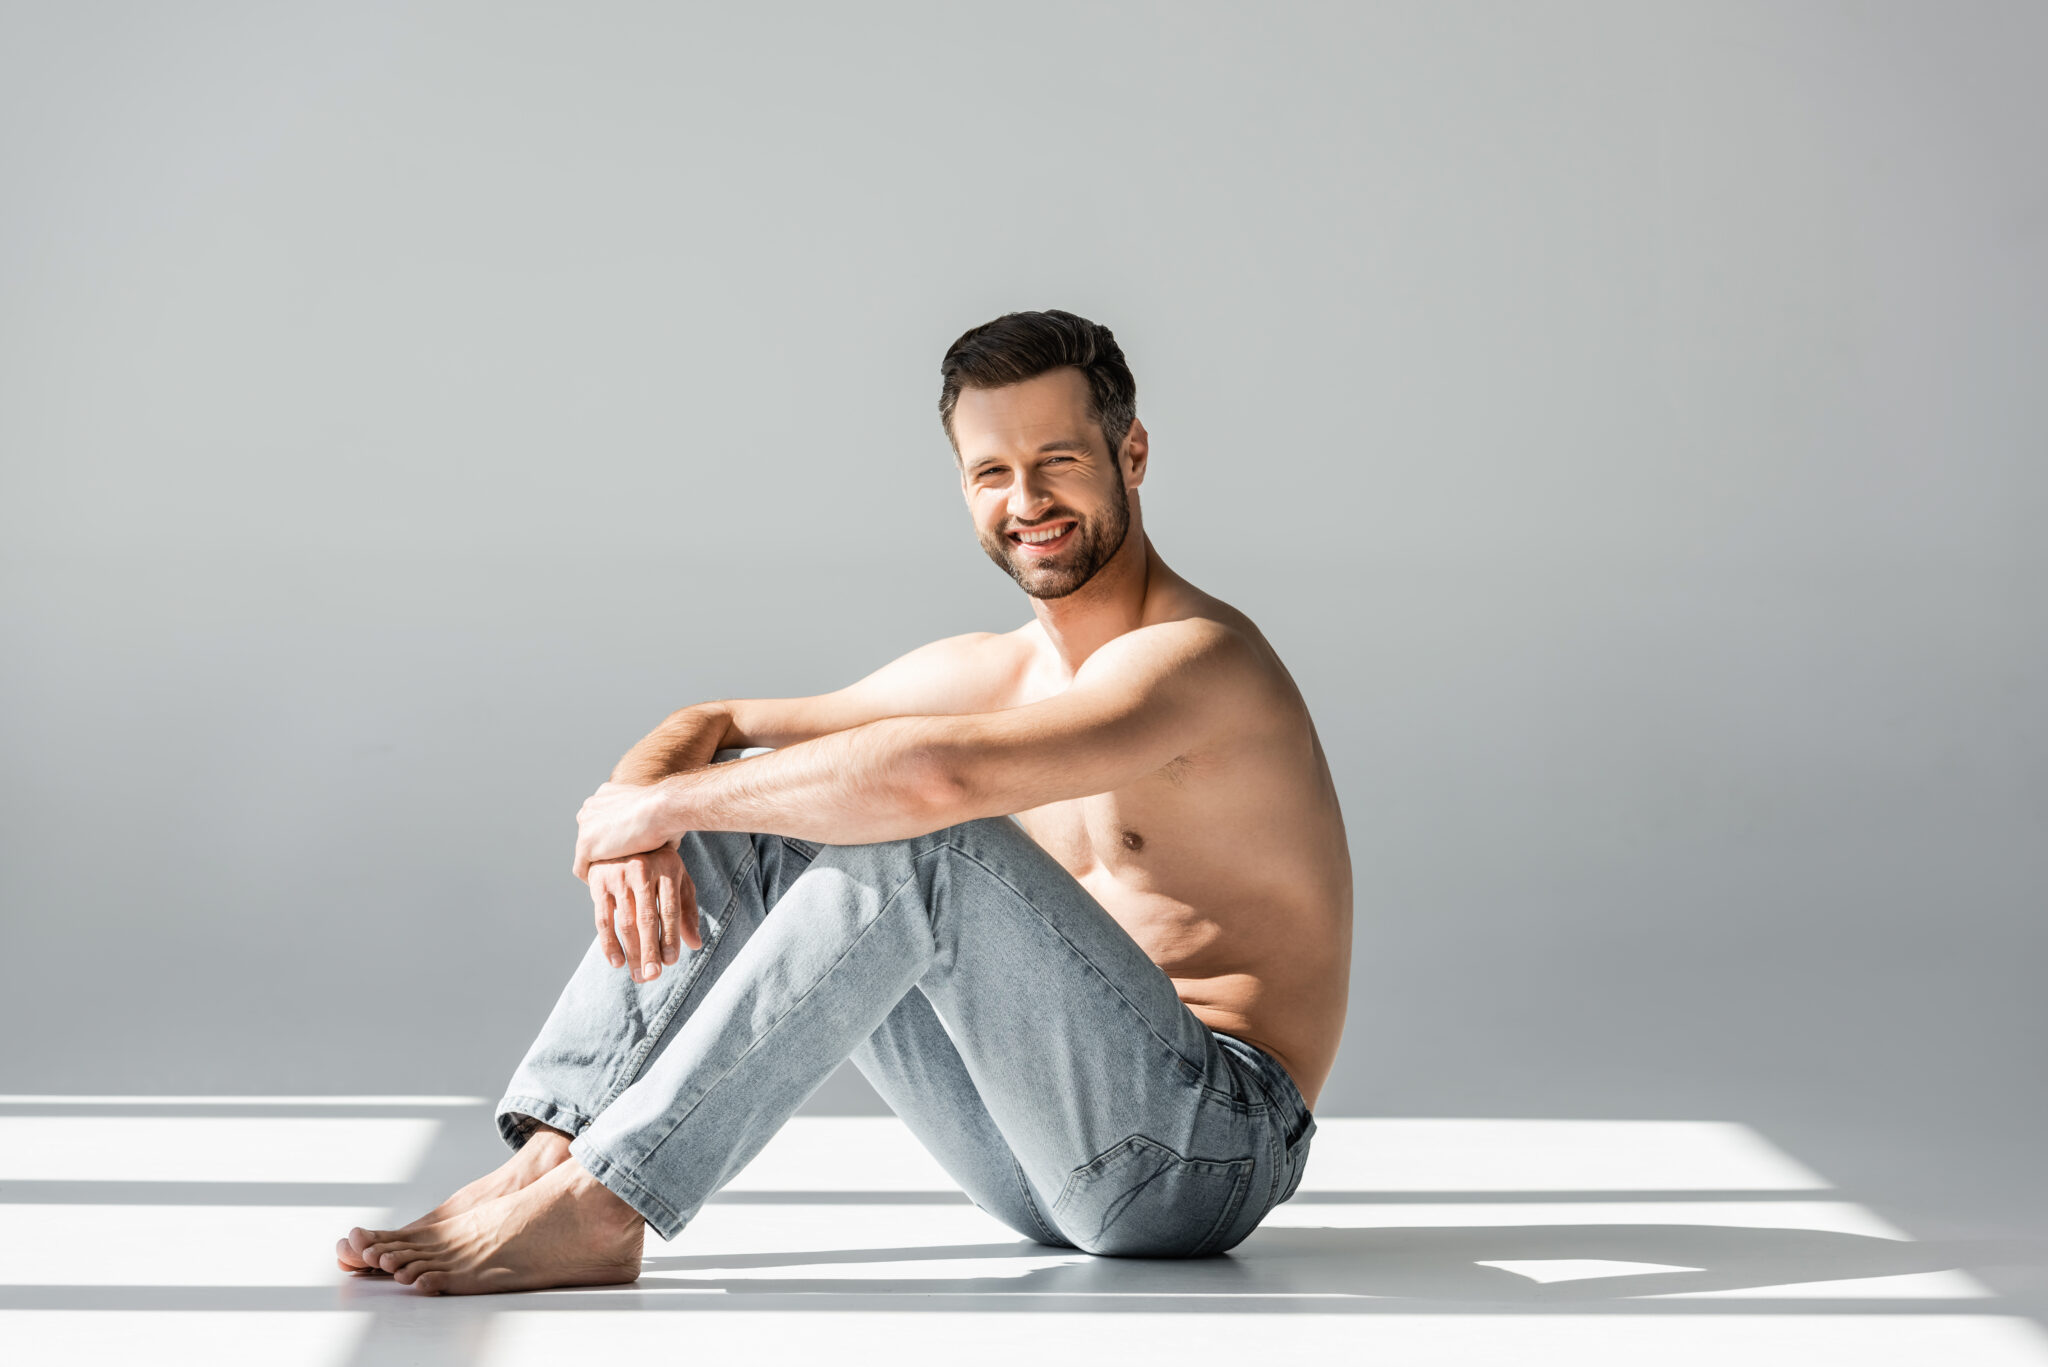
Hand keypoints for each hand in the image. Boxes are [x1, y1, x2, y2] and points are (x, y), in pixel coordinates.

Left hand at [574, 779, 683, 880]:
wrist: (663, 808)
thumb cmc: (670, 810)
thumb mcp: (657, 812)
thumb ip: (649, 823)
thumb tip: (665, 839)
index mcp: (606, 794)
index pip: (601, 820)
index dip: (612, 838)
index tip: (623, 853)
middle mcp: (591, 807)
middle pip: (591, 835)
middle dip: (602, 851)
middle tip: (617, 871)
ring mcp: (585, 826)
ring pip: (586, 853)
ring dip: (598, 868)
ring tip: (613, 886)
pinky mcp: (585, 845)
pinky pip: (582, 869)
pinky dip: (594, 882)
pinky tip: (609, 892)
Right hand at [586, 843, 700, 981]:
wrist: (622, 836)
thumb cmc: (657, 863)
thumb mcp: (677, 880)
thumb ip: (687, 910)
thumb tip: (695, 944)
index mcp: (668, 867)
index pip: (670, 909)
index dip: (670, 936)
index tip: (670, 962)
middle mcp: (643, 870)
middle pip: (647, 918)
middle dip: (650, 950)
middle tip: (653, 976)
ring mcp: (618, 875)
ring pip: (625, 921)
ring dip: (631, 952)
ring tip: (638, 976)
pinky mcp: (598, 882)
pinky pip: (602, 918)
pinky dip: (608, 943)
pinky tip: (617, 962)